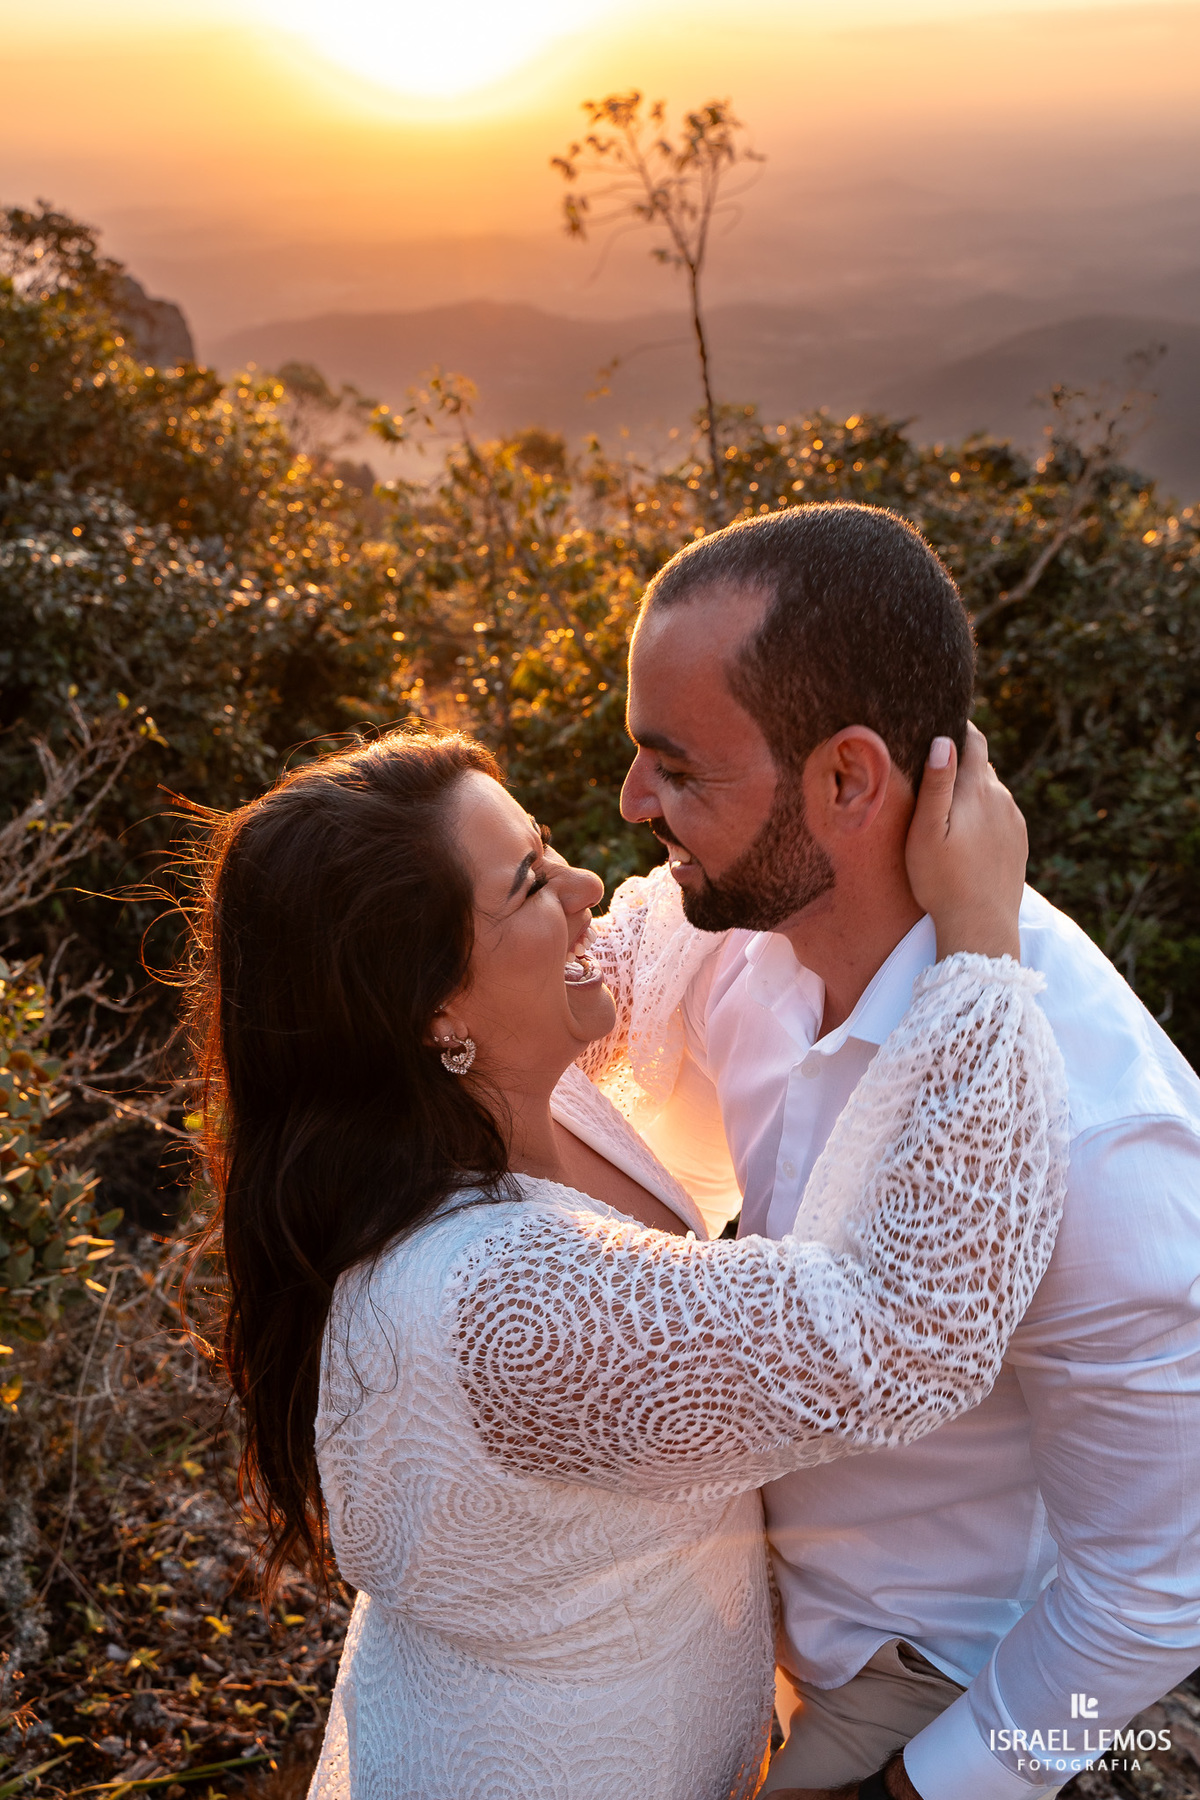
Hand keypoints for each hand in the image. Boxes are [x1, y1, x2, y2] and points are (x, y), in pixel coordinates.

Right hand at [904, 723, 1025, 962]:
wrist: (982, 926)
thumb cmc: (943, 880)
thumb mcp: (925, 832)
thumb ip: (936, 784)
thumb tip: (943, 740)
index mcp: (977, 790)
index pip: (974, 741)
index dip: (958, 726)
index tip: (940, 719)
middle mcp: (1002, 798)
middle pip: (982, 766)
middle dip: (961, 760)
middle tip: (931, 764)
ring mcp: (1014, 821)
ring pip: (991, 791)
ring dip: (972, 790)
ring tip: (946, 804)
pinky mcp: (1019, 842)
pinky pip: (1000, 815)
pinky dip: (984, 814)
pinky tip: (966, 833)